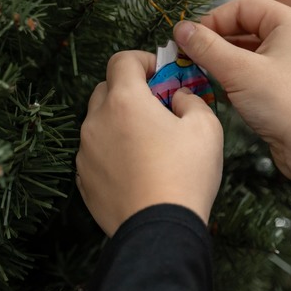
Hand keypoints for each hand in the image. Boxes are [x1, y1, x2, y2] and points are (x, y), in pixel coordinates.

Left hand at [76, 51, 223, 236]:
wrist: (160, 230)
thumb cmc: (185, 175)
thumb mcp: (206, 128)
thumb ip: (191, 100)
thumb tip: (179, 98)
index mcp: (125, 101)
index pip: (121, 60)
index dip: (143, 60)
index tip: (161, 74)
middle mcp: (96, 122)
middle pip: (106, 89)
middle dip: (130, 91)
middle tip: (158, 107)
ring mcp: (85, 152)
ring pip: (99, 123)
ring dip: (120, 123)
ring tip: (149, 144)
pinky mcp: (83, 179)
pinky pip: (95, 153)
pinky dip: (112, 152)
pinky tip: (137, 169)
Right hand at [173, 0, 290, 183]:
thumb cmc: (283, 103)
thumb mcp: (239, 72)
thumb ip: (207, 47)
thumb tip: (180, 28)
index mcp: (290, 22)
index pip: (243, 6)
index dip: (213, 20)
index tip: (189, 38)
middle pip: (247, 26)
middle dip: (216, 39)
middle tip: (189, 54)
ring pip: (250, 49)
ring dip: (225, 57)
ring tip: (200, 69)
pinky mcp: (289, 84)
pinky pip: (258, 68)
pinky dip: (237, 73)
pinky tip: (220, 84)